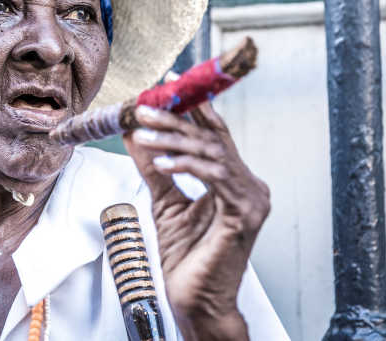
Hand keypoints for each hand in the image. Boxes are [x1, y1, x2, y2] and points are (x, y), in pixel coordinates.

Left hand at [122, 102, 270, 340]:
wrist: (195, 300)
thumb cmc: (185, 257)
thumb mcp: (164, 201)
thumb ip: (154, 167)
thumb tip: (133, 134)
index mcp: (234, 181)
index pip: (214, 134)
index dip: (192, 107)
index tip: (167, 85)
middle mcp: (249, 186)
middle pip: (212, 138)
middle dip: (175, 119)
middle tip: (143, 108)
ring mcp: (252, 199)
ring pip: (212, 151)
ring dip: (173, 139)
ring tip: (142, 133)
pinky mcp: (245, 214)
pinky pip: (215, 175)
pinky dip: (185, 165)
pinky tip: (159, 162)